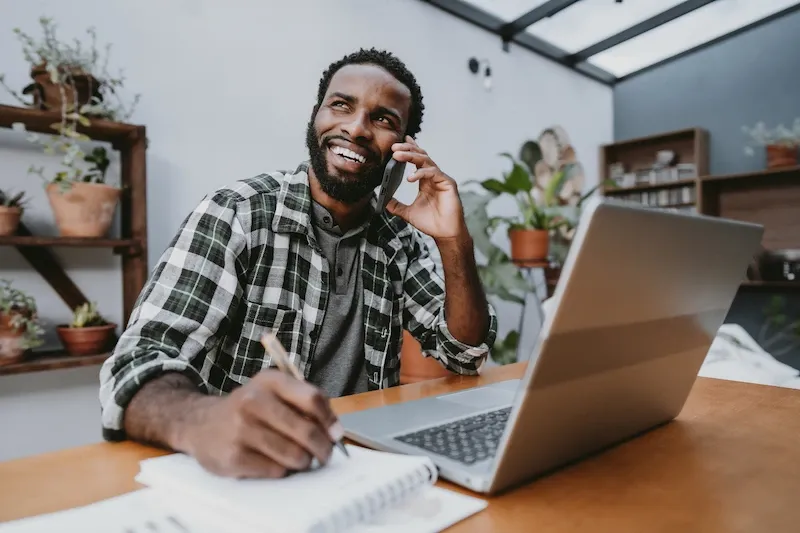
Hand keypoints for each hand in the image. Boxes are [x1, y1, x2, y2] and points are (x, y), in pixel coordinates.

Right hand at [179, 370, 341, 477]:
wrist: (199, 423)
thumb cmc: (248, 409)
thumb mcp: (272, 393)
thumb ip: (304, 405)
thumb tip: (335, 433)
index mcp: (269, 381)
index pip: (312, 399)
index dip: (330, 420)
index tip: (336, 434)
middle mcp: (253, 401)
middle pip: (306, 430)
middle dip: (322, 448)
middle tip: (324, 455)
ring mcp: (241, 430)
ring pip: (294, 454)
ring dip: (303, 461)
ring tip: (298, 458)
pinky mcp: (234, 457)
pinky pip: (276, 470)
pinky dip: (281, 470)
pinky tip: (273, 461)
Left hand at [387, 136, 467, 240]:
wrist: (444, 234)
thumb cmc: (431, 223)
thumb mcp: (408, 213)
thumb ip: (396, 206)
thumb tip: (383, 200)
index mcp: (425, 181)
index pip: (417, 160)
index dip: (409, 149)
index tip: (398, 143)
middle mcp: (433, 177)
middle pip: (420, 156)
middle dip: (407, 149)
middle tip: (394, 147)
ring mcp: (441, 179)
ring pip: (426, 160)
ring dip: (411, 156)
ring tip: (398, 156)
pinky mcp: (448, 183)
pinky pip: (433, 172)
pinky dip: (421, 173)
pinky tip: (410, 178)